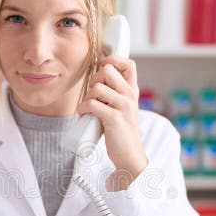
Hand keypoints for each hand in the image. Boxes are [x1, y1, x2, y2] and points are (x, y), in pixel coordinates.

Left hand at [76, 56, 147, 189]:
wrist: (129, 155)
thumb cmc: (121, 131)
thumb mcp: (122, 107)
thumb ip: (114, 93)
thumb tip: (96, 77)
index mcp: (133, 90)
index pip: (128, 63)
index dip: (112, 59)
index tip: (101, 67)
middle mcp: (130, 95)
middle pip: (106, 70)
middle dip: (94, 80)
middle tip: (93, 95)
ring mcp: (123, 106)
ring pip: (96, 87)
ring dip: (86, 97)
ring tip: (89, 109)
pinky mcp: (114, 118)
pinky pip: (91, 104)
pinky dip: (83, 109)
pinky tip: (85, 115)